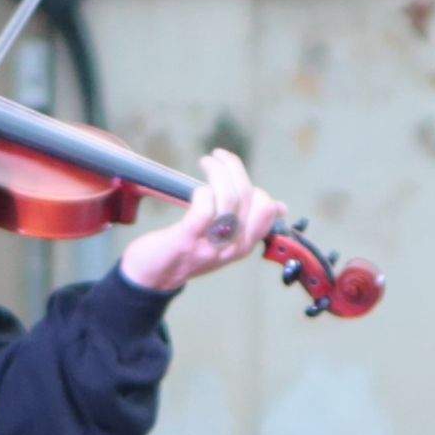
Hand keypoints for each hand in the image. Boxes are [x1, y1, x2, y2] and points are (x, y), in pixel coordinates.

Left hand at [114, 148, 283, 296]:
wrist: (153, 278)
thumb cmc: (189, 253)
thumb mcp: (225, 242)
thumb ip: (248, 224)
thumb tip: (280, 207)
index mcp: (244, 245)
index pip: (266, 210)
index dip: (253, 185)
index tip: (235, 174)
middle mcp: (232, 247)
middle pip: (247, 197)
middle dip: (234, 168)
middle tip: (218, 156)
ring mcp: (211, 245)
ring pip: (228, 199)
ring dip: (218, 172)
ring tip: (207, 161)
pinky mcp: (187, 241)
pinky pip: (204, 210)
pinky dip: (203, 193)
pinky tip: (196, 189)